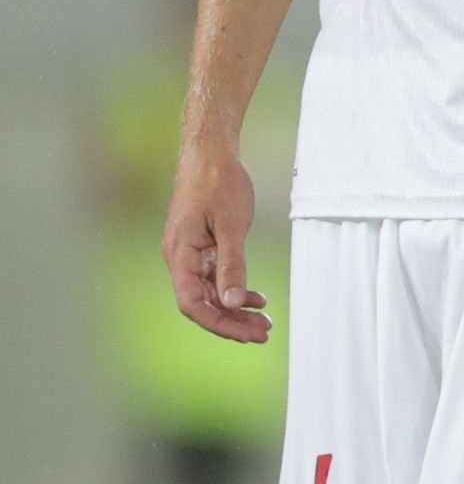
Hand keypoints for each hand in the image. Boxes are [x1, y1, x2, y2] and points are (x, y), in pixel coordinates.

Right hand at [162, 142, 271, 341]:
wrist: (211, 149)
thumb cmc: (218, 180)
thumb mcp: (231, 224)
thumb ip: (231, 264)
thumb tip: (232, 303)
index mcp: (180, 253)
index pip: (192, 303)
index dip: (218, 323)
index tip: (246, 334)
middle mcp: (180, 257)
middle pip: (202, 303)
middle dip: (231, 322)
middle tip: (263, 334)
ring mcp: (190, 252)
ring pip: (210, 291)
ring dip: (235, 308)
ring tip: (263, 321)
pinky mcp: (201, 245)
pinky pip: (214, 276)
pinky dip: (234, 288)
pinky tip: (255, 297)